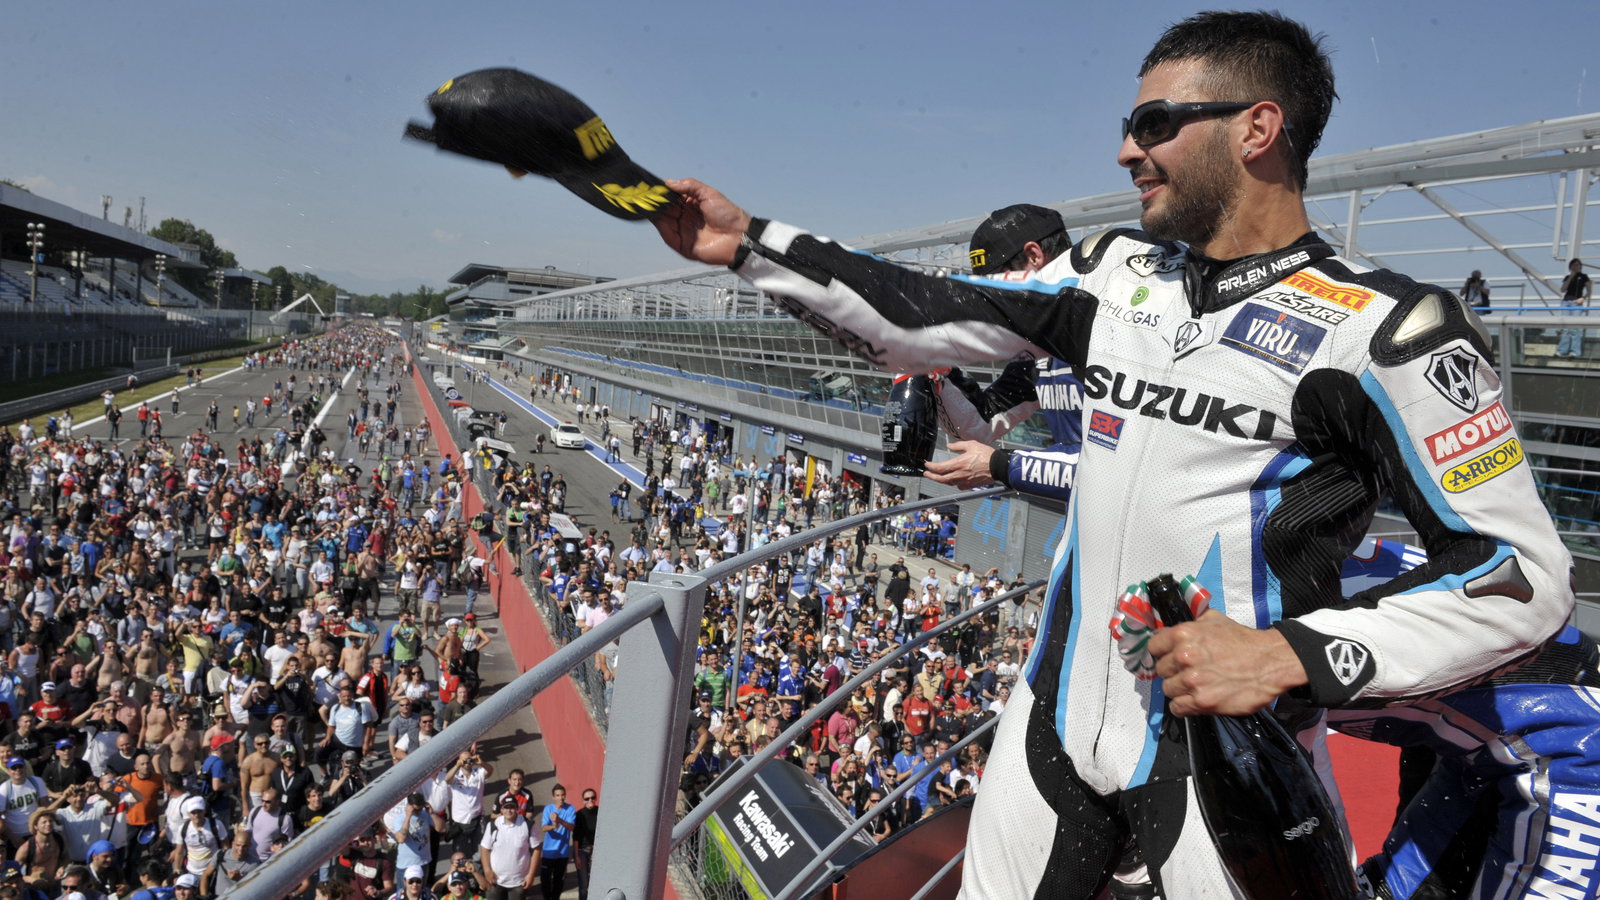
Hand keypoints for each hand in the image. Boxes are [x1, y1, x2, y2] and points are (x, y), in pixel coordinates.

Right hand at [651, 179, 751, 265]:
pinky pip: (667, 234)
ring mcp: (683, 232)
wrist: (739, 236)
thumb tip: (668, 182)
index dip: (661, 192)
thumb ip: (689, 186)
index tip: (650, 186)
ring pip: (662, 221)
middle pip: (664, 209)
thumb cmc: (728, 214)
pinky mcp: (682, 245)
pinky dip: (659, 225)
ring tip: (647, 201)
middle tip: (644, 193)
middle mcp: (685, 219)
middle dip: (654, 201)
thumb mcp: (708, 193)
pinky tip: (654, 215)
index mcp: (691, 206)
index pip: (671, 198)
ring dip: (654, 211)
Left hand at [923, 441, 996, 488]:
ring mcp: (964, 481)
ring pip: (948, 483)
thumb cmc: (986, 455)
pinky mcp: (970, 485)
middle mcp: (959, 475)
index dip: (931, 467)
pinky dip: (953, 483)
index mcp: (958, 464)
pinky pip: (958, 486)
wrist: (998, 466)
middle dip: (932, 476)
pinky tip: (952, 480)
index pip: (939, 468)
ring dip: (941, 480)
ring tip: (937, 477)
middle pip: (941, 479)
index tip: (927, 465)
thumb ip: (958, 445)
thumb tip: (949, 446)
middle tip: (926, 474)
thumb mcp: (971, 444)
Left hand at [1148, 610, 1306, 715]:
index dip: (1161, 652)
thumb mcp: (1215, 620)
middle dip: (1172, 671)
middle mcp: (1184, 657)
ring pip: (1168, 689)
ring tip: (1194, 686)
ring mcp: (1192, 681)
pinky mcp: (1202, 702)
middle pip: (1161, 670)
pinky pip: (1177, 708)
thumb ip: (1191, 625)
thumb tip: (1171, 631)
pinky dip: (1183, 706)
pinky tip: (1193, 700)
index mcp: (1183, 635)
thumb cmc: (1244, 640)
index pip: (1153, 647)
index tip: (1168, 657)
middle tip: (1187, 672)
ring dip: (1179, 689)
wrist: (1270, 662)